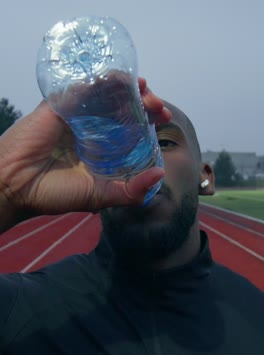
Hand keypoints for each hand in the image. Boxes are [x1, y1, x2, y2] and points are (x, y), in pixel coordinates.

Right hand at [0, 78, 170, 216]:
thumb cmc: (55, 193)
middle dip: (145, 105)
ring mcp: (79, 117)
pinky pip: (86, 87)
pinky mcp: (63, 105)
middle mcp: (94, 133)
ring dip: (130, 90)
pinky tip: (122, 80)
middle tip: (157, 107)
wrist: (16, 183)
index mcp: (103, 153)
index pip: (133, 132)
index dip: (150, 123)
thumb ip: (129, 191)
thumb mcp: (100, 196)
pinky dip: (106, 80)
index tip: (165, 118)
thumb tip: (159, 176)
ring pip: (109, 96)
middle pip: (125, 110)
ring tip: (145, 93)